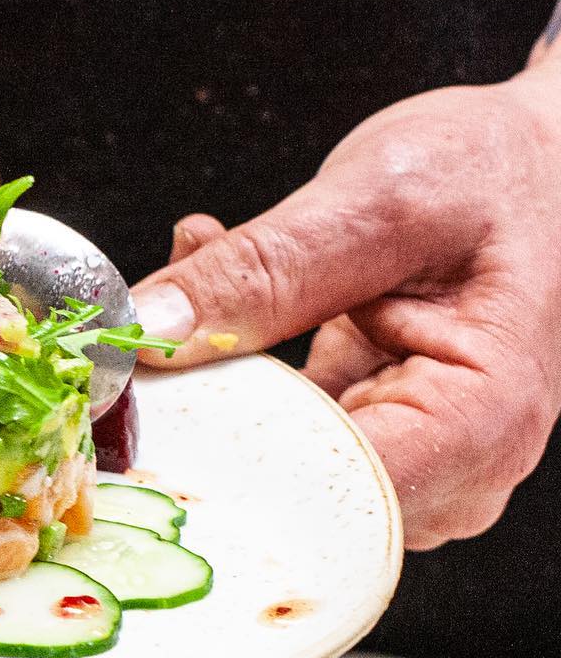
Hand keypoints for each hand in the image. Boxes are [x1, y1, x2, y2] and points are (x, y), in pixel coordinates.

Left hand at [130, 67, 560, 548]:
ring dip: (212, 373)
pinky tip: (219, 291)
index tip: (136, 415)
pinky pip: (271, 424)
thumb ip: (262, 271)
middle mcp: (452, 466)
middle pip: (286, 492)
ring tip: (202, 274)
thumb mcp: (378, 202)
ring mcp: (410, 454)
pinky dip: (233, 360)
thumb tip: (153, 335)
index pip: (322, 500)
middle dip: (201, 410)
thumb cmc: (494, 171)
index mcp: (478, 422)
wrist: (536, 157)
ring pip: (264, 460)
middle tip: (156, 325)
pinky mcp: (368, 428)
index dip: (215, 469)